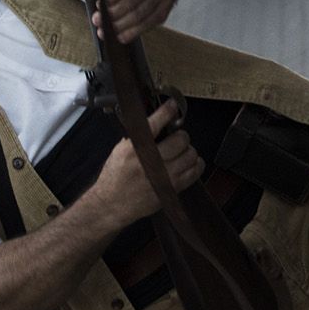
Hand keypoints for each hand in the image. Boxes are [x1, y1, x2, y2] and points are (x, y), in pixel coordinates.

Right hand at [92, 98, 203, 227]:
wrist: (113, 203)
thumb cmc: (115, 177)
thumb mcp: (120, 150)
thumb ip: (139, 136)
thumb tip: (158, 122)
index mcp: (135, 148)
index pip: (156, 123)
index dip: (167, 111)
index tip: (172, 106)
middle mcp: (150, 161)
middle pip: (181, 140)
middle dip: (181, 136)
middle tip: (177, 138)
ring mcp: (163, 176)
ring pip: (191, 155)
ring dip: (188, 151)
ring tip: (182, 152)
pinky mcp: (172, 189)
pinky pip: (194, 172)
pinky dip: (196, 165)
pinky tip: (190, 163)